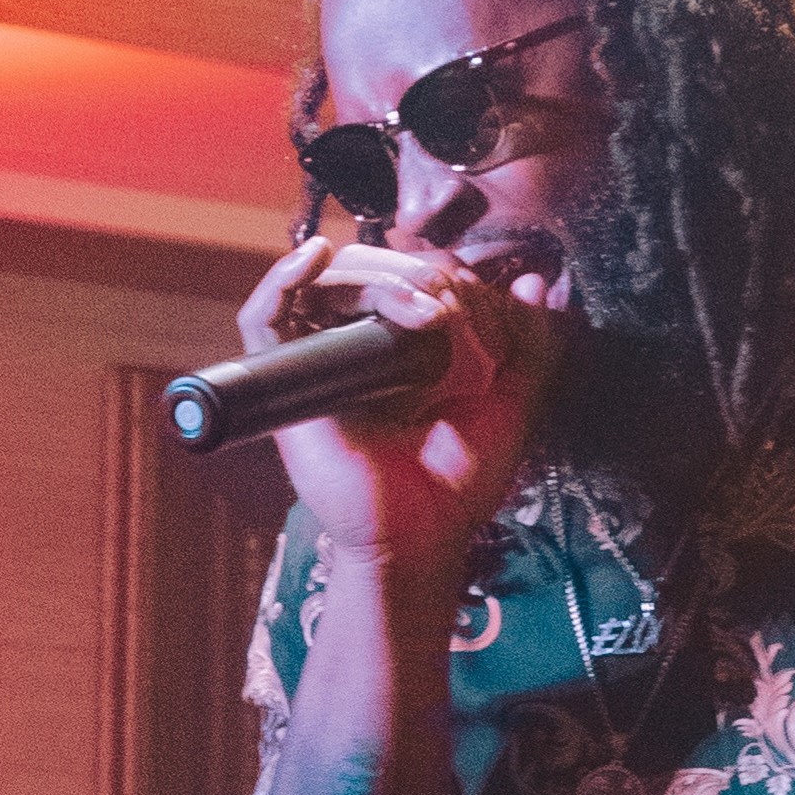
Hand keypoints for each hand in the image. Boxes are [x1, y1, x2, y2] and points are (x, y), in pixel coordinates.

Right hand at [232, 236, 571, 590]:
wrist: (420, 538)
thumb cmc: (457, 484)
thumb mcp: (509, 405)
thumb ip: (528, 347)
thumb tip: (530, 284)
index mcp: (406, 350)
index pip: (414, 278)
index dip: (449, 276)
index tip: (483, 308)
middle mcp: (359, 349)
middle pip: (371, 271)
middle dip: (418, 277)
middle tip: (451, 312)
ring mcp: (320, 363)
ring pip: (327, 284)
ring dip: (376, 278)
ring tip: (420, 310)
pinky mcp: (288, 383)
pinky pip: (263, 317)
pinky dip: (282, 277)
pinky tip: (317, 257)